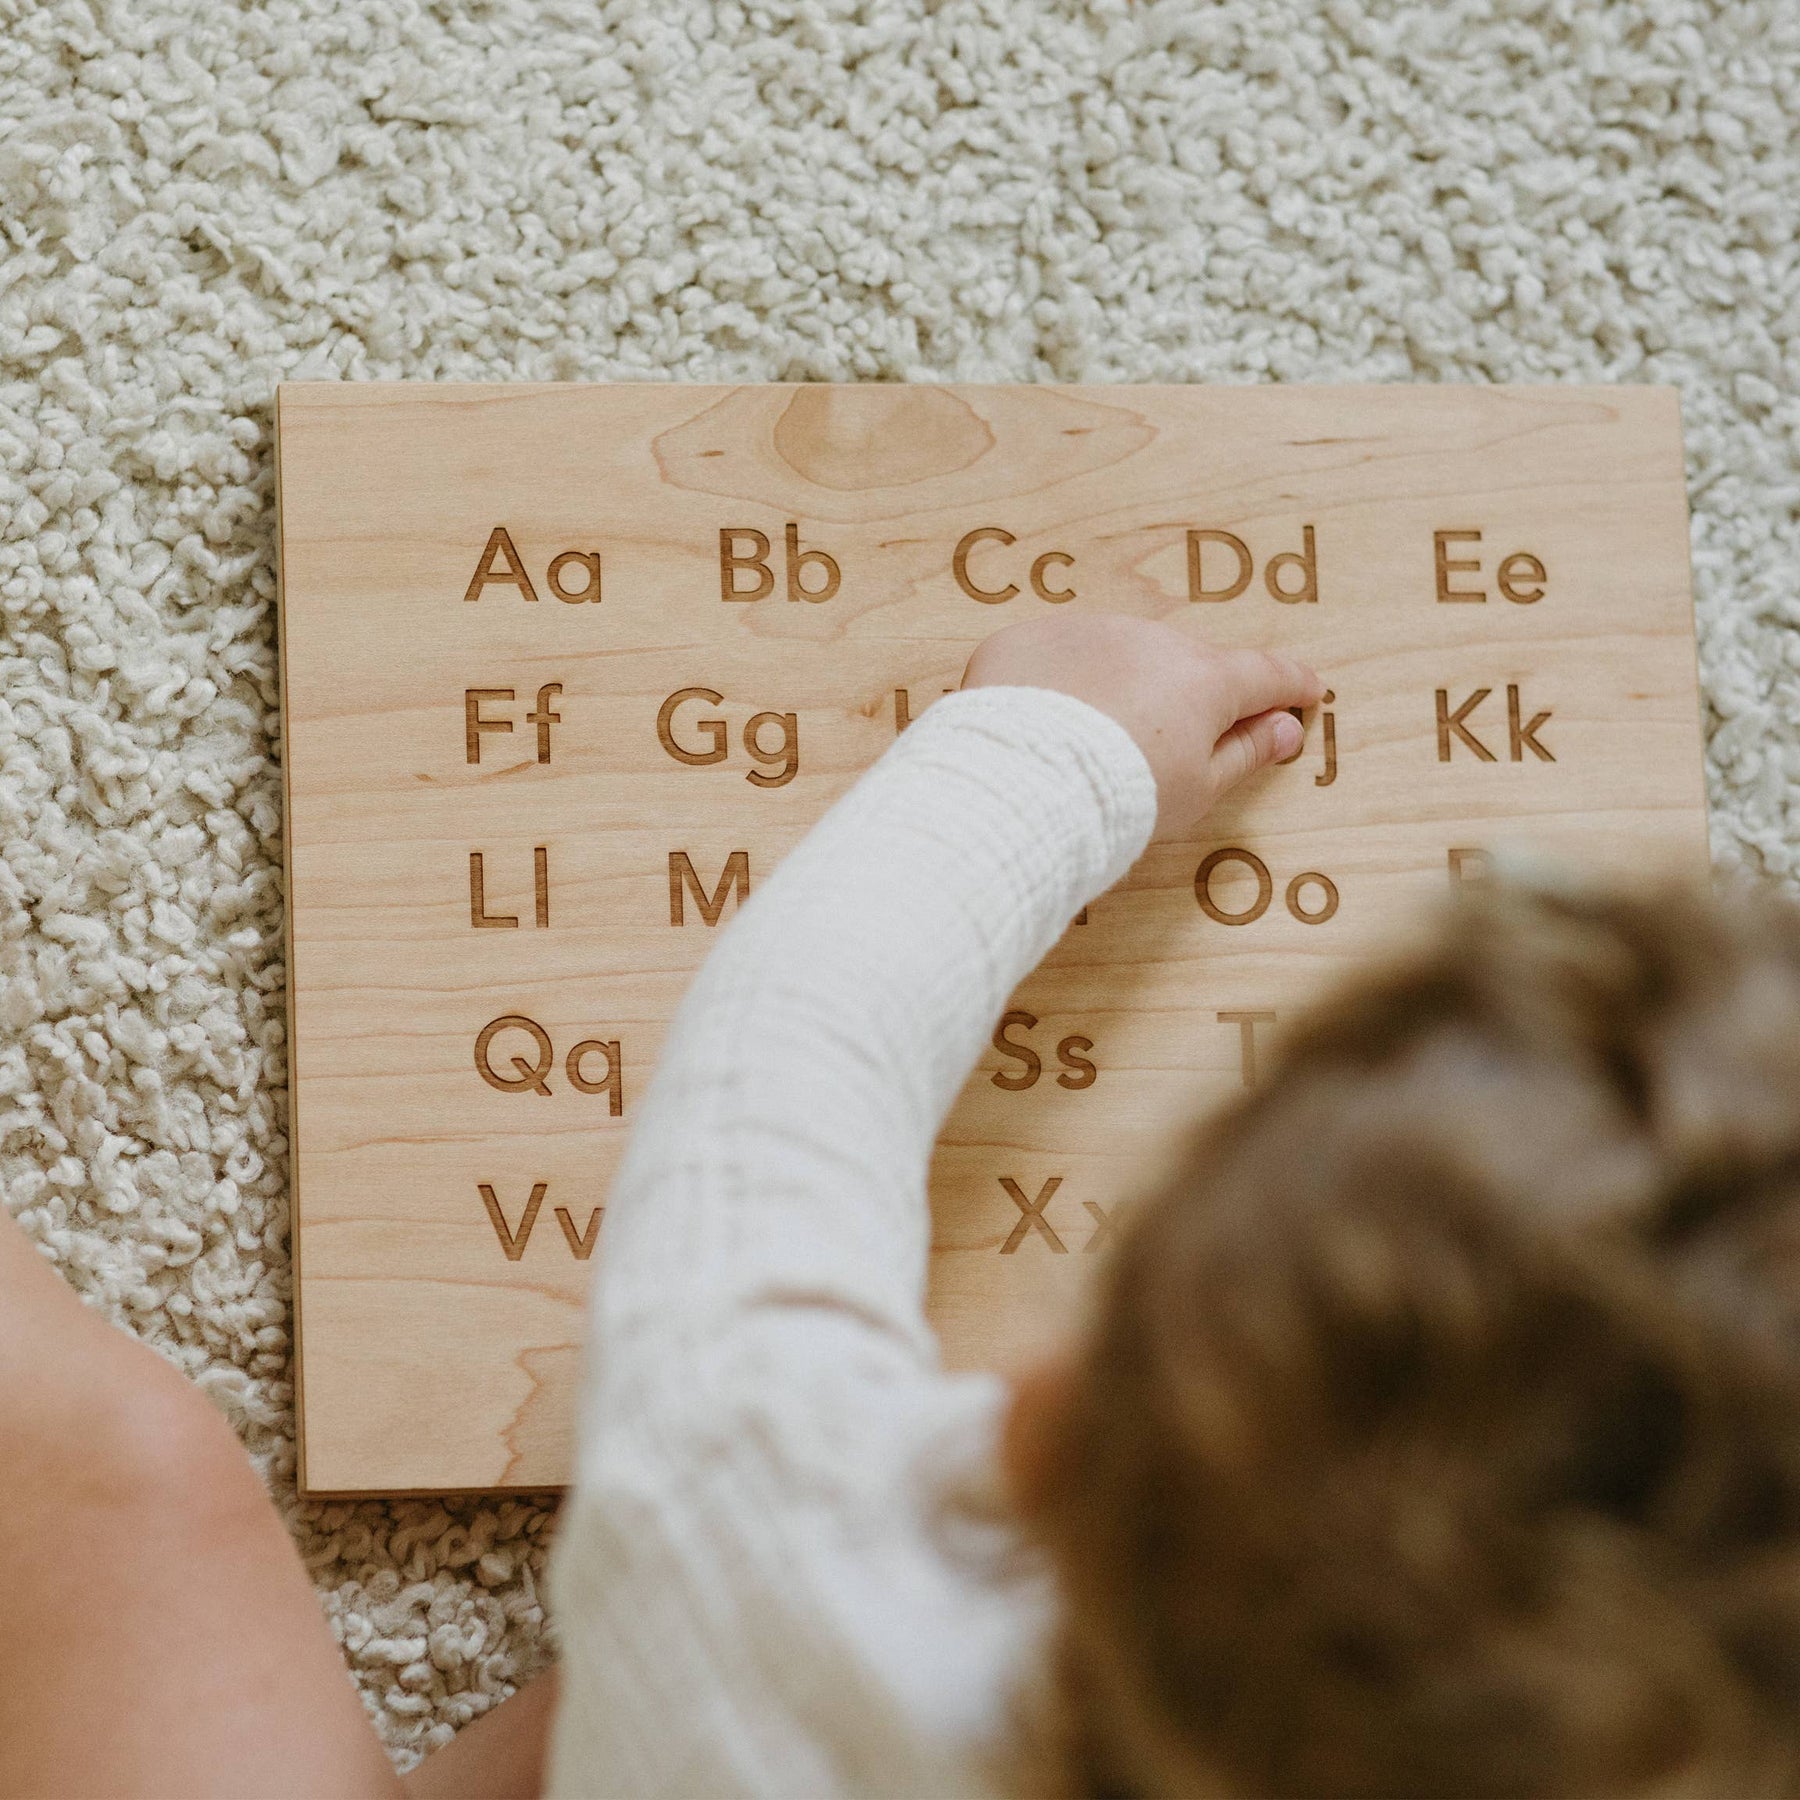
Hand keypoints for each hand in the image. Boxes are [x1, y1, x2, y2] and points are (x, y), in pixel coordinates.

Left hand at [962, 615, 1324, 836]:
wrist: (1023, 787)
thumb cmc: (1121, 799)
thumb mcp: (1199, 789)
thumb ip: (1246, 753)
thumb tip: (1284, 730)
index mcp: (1204, 679)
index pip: (1265, 673)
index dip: (1289, 685)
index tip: (1305, 691)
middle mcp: (1149, 640)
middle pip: (1185, 664)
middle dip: (1187, 695)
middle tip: (1170, 742)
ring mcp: (1085, 633)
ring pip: (1116, 655)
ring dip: (1118, 685)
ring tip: (1094, 743)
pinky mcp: (1027, 640)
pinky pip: (1054, 659)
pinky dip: (1056, 685)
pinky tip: (1045, 727)